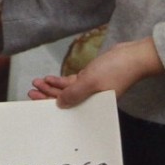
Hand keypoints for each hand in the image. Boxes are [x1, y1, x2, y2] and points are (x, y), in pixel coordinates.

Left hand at [28, 37, 164, 108]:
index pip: (67, 109)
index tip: (35, 101)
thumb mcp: (91, 82)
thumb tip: (58, 104)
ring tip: (37, 82)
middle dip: (47, 96)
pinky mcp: (91, 78)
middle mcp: (91, 100)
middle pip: (65, 100)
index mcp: (93, 107)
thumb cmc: (115, 71)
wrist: (133, 55)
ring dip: (51, 86)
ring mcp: (91, 89)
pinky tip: (50, 78)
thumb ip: (73, 93)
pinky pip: (72, 82)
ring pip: (67, 91)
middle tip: (31, 91)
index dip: (49, 105)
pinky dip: (61, 80)